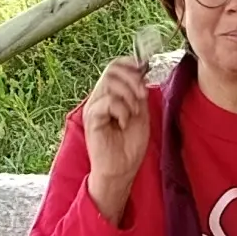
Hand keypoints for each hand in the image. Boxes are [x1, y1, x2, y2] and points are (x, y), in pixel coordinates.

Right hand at [82, 58, 151, 224]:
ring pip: (110, 81)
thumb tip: (141, 73)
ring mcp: (94, 106)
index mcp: (110, 95)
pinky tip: (124, 123)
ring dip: (129, 95)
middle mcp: (100, 97)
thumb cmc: (129, 147)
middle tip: (142, 96)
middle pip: (112, 69)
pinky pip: (107, 101)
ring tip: (134, 113)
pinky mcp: (92, 117)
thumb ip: (138, 93)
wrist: (121, 171)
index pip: (115, 66)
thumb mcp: (141, 114)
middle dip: (132, 79)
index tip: (144, 73)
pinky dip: (121, 110)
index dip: (130, 65)